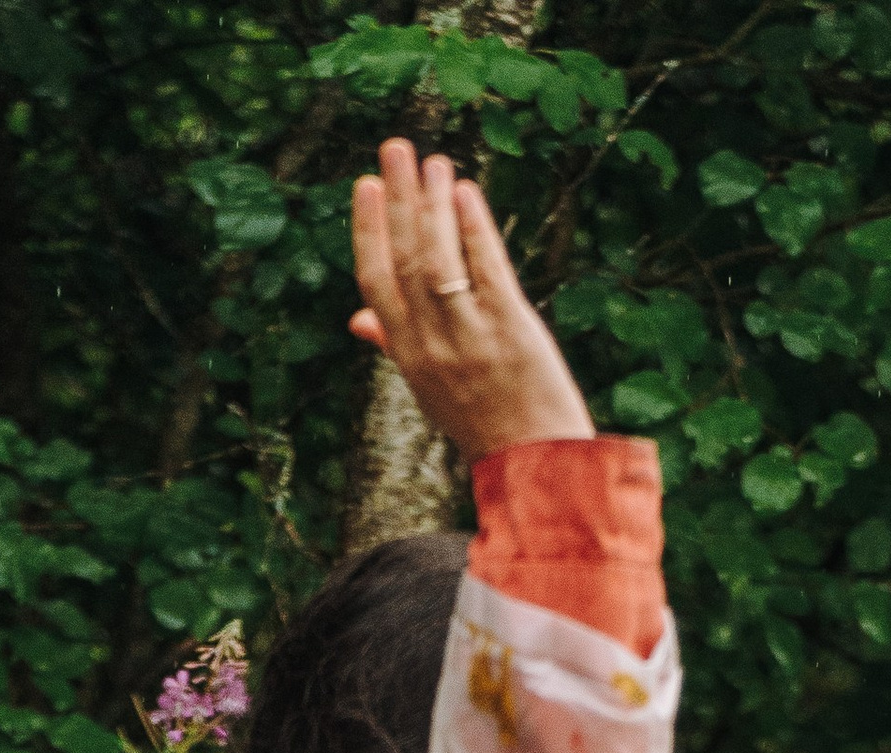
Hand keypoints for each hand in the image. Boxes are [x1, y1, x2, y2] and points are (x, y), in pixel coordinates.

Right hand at [348, 142, 592, 461]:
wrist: (535, 465)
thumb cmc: (483, 422)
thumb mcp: (429, 389)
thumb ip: (394, 345)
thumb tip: (355, 319)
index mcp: (408, 357)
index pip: (375, 282)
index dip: (369, 230)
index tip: (369, 185)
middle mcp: (433, 347)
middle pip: (406, 260)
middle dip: (400, 199)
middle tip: (397, 148)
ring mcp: (471, 340)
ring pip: (440, 261)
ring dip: (434, 205)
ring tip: (435, 162)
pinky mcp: (511, 333)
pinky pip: (486, 271)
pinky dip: (474, 230)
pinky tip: (466, 194)